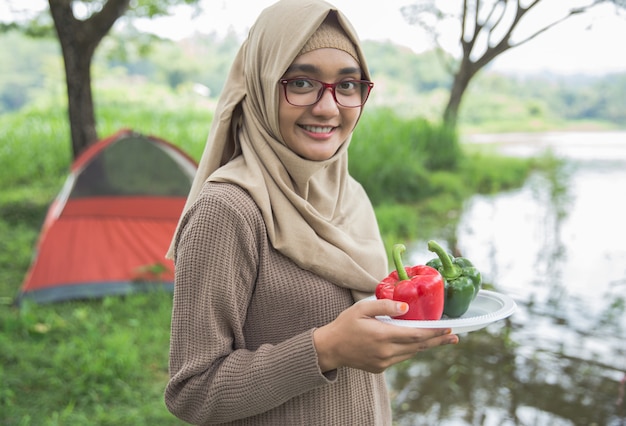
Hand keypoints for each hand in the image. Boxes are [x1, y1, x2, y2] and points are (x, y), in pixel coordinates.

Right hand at [313, 298, 458, 373]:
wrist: (330, 347)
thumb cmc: (345, 323)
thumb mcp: (362, 308)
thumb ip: (384, 306)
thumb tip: (406, 308)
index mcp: (382, 335)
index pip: (415, 335)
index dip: (433, 332)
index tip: (448, 328)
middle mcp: (386, 352)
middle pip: (418, 346)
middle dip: (437, 340)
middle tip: (454, 336)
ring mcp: (383, 362)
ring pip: (411, 353)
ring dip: (425, 345)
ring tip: (440, 339)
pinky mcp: (380, 368)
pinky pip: (400, 357)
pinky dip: (410, 349)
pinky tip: (415, 342)